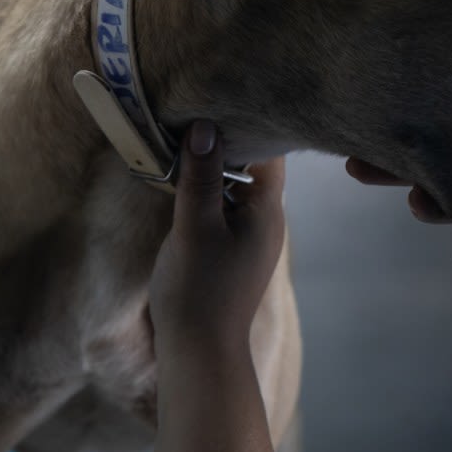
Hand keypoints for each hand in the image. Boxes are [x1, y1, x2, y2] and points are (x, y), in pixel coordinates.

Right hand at [149, 120, 285, 352]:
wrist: (200, 353)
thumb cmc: (200, 291)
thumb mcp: (195, 227)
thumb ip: (202, 176)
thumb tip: (205, 126)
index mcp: (269, 210)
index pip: (270, 150)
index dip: (248, 124)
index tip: (219, 98)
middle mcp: (268, 219)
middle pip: (254, 165)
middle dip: (226, 141)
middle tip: (193, 112)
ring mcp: (251, 235)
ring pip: (236, 186)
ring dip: (212, 166)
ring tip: (182, 136)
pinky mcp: (232, 248)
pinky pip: (224, 206)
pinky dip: (207, 190)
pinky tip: (181, 178)